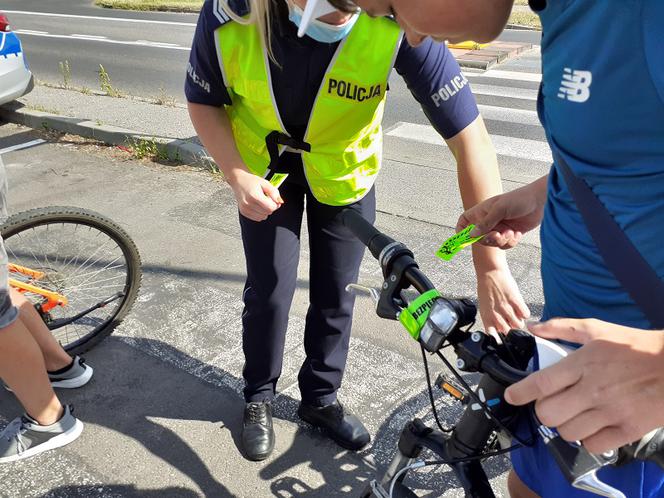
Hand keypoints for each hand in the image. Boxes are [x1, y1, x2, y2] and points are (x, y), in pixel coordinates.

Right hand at [228, 169, 282, 221]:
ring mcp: (245, 209)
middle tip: (266, 198)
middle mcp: (248, 204)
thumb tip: (280, 202)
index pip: (271, 208)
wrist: (238, 181)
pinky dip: (260, 213)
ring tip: (261, 201)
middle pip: (268, 212)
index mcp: (254, 196)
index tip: (273, 199)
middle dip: (270, 206)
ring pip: (263, 217)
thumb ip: (274, 192)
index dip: (275, 204)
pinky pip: (258, 218)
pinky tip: (257, 205)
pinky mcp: (244, 212)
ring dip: (265, 210)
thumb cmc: (251, 181)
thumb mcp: (265, 183)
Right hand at [456, 177, 546, 248]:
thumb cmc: (519, 199)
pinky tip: (518, 233)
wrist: (541, 201)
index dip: (461, 229)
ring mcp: (500, 228)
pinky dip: (511, 241)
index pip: (465, 221)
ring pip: (493, 243)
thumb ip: (485, 223)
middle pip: (479, 237)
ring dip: (502, 240)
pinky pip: (505, 244)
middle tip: (497, 235)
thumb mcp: (500, 209)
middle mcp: (490, 220)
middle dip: (488, 239)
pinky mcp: (511, 234)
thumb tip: (471, 234)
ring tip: (511, 232)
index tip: (463, 238)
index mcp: (483, 212)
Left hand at [476, 267, 529, 333]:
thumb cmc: (486, 288)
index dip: (499, 339)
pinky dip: (525, 313)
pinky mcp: (515, 301)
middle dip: (512, 329)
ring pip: (519, 325)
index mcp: (486, 317)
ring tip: (516, 313)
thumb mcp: (484, 306)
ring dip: (519, 321)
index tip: (503, 338)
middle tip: (511, 321)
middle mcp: (496, 314)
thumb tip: (499, 330)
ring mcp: (506, 308)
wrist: (490, 272)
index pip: (493, 336)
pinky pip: (525, 315)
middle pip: (509, 332)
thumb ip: (491, 319)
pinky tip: (520, 308)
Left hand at [505, 318, 663, 453]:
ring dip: (565, 425)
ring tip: (573, 414)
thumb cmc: (635, 345)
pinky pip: (594, 445)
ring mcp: (610, 412)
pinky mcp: (628, 429)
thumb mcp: (597, 329)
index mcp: (582, 364)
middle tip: (552, 404)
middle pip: (548, 414)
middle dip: (543, 410)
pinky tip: (593, 426)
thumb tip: (533, 327)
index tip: (511, 397)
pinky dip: (588, 439)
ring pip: (568, 432)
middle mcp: (592, 390)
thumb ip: (561, 327)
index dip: (520, 393)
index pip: (541, 383)